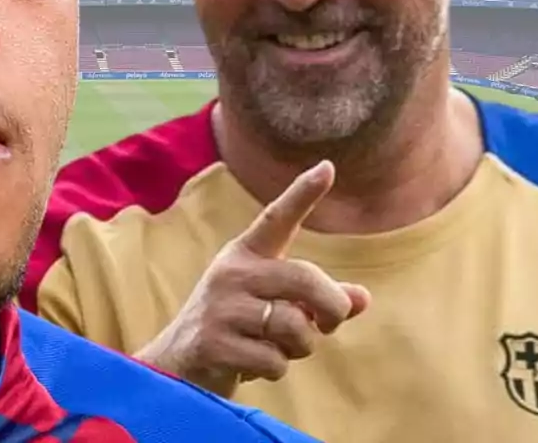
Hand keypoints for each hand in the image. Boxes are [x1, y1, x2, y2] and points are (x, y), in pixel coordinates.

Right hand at [134, 161, 370, 395]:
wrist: (175, 364)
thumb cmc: (235, 328)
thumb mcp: (272, 305)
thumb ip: (315, 300)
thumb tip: (363, 299)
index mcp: (245, 255)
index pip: (277, 219)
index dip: (303, 194)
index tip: (328, 167)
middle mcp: (231, 273)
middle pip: (305, 279)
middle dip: (331, 308)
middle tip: (328, 325)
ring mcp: (221, 307)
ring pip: (295, 328)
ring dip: (298, 349)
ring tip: (272, 347)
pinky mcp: (214, 342)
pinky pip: (275, 360)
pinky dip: (274, 369)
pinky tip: (249, 364)